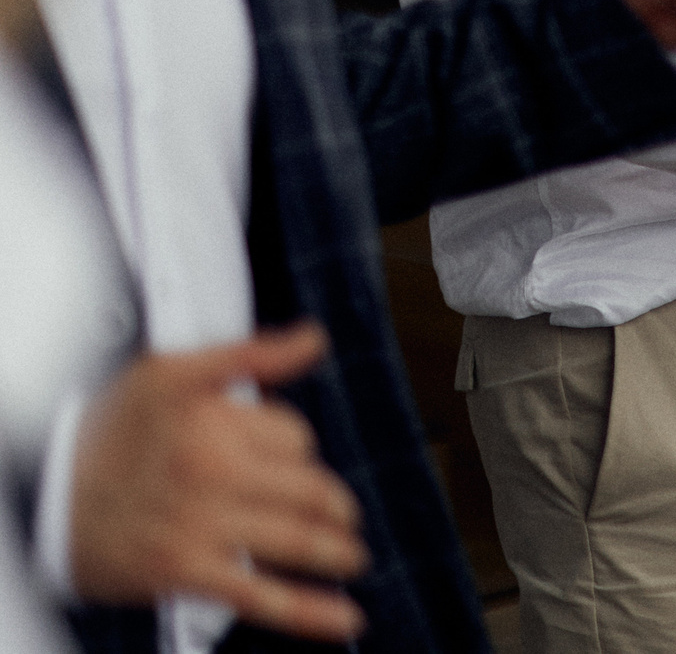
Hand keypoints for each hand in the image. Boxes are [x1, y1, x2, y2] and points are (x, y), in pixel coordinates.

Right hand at [70, 324, 366, 641]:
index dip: (299, 447)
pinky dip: (310, 612)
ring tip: (351, 556)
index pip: (298, 438)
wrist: (42, 494)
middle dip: (333, 503)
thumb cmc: (105, 430)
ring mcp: (202, 527)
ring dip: (338, 552)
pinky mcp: (184, 573)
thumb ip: (251, 354)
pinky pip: (261, 596)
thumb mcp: (171, 371)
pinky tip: (346, 619)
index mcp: (217, 422)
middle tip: (342, 513)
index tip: (292, 456)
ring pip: (297, 540)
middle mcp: (215, 474)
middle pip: (308, 488)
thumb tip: (312, 338)